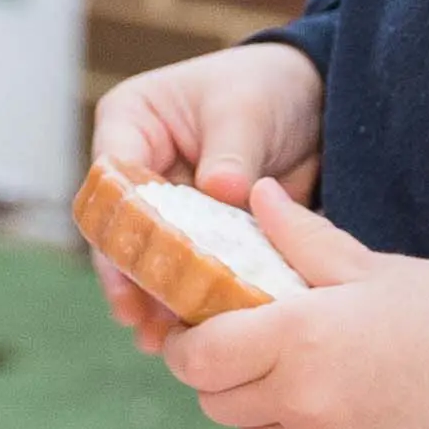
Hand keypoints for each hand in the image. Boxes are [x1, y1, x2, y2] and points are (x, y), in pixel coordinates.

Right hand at [88, 42, 325, 345]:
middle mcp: (139, 167)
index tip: (131, 267)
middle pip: (121, 228)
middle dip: (128, 275)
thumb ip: (231, 152)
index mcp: (131, 121)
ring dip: (153, 299)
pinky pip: (186, 272)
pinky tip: (192, 335)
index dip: (118, 224)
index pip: (110, 177)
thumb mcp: (247, 109)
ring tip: (160, 341)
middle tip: (139, 318)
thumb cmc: (268, 87)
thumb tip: (221, 191)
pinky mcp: (197, 235)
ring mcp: (166, 205)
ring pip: (148, 258)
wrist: (317, 104)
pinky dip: (189, 300)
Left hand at [156, 177, 428, 428]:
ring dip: (257, 412)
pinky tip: (325, 416)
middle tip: (248, 350)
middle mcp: (298, 402)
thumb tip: (257, 195)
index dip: (187, 345)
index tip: (197, 330)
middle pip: (215, 402)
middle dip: (221, 375)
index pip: (197, 359)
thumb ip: (299, 235)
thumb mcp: (365, 265)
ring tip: (293, 380)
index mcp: (294, 338)